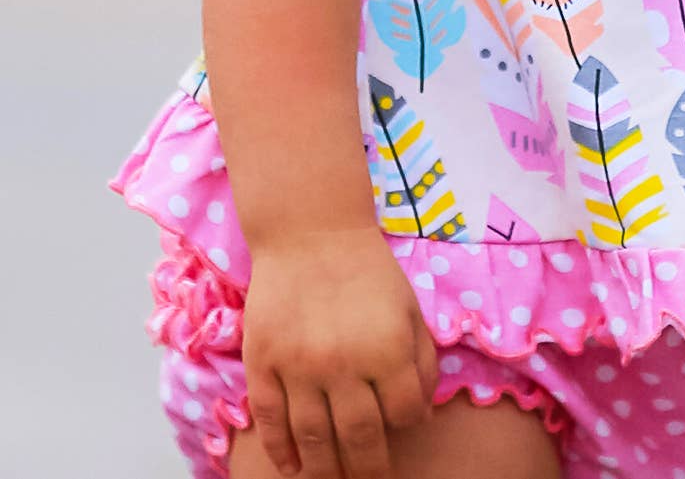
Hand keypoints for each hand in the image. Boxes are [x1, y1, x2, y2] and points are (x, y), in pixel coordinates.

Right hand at [239, 225, 438, 477]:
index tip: (400, 426)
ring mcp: (299, 366)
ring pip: (314, 439)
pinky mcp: (263, 362)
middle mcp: (344, 364)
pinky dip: (280, 450)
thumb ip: (421, 360)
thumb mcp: (409, 308)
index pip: (403, 415)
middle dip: (368, 467)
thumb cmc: (367, 270)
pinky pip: (271, 420)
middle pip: (360, 439)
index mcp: (387, 349)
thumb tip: (419, 415)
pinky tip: (291, 467)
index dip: (405, 425)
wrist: (311, 231)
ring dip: (325, 469)